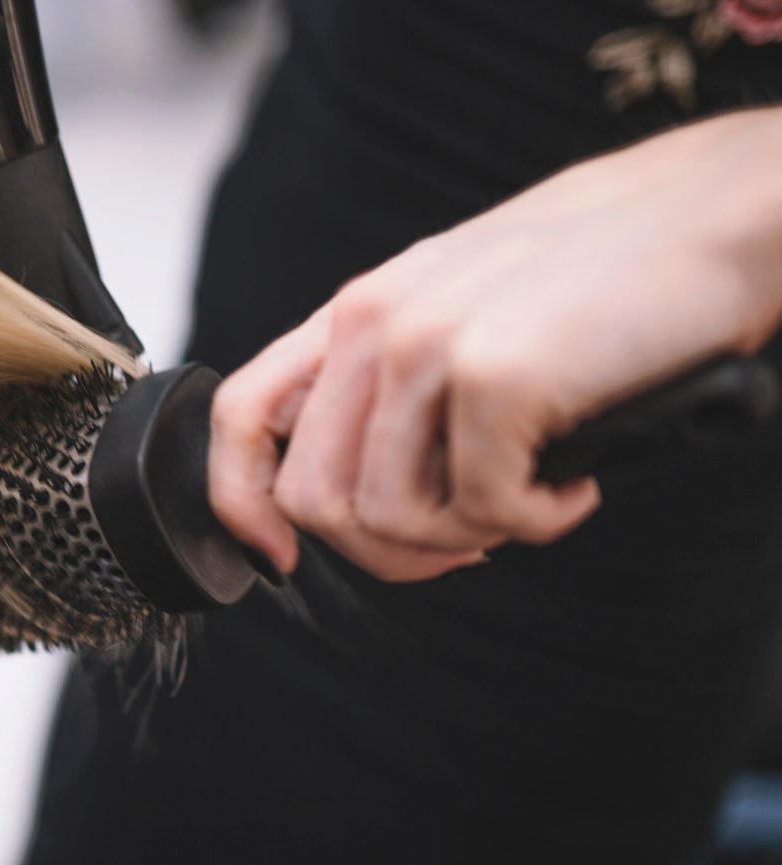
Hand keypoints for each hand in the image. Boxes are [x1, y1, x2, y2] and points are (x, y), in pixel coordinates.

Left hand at [208, 107, 781, 581]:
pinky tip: (576, 483)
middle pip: (313, 500)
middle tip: (467, 540)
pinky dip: (539, 521)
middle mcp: (375, 323)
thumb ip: (401, 383)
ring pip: (387, 520)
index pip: (242, 414)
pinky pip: (484, 514)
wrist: (720, 213)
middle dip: (385, 552)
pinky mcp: (493, 377)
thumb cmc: (607, 275)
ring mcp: (427, 346)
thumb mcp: (469, 311)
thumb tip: (364, 499)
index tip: (276, 556)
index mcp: (359, 310)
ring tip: (530, 495)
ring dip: (465, 538)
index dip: (240, 503)